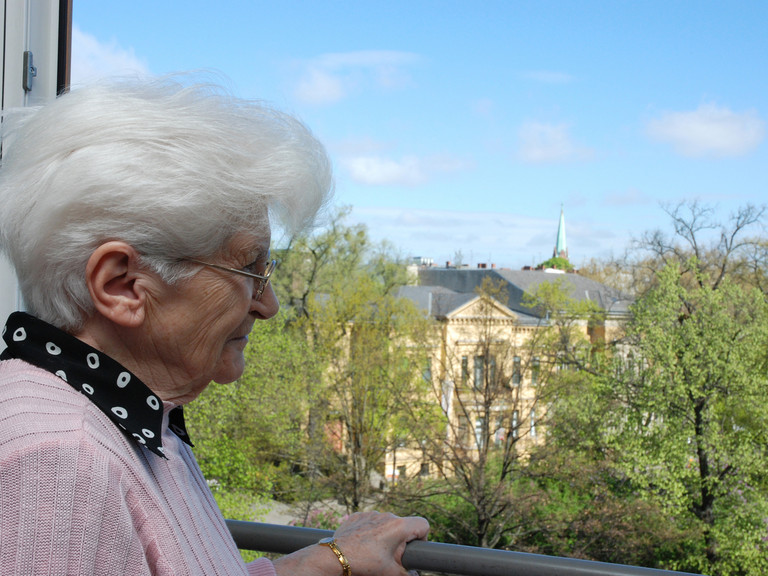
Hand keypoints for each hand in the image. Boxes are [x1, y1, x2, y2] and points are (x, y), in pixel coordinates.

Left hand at [271, 510, 428, 575]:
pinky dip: (370, 531)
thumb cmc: (365, 564)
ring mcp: (371, 514)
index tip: (411, 549)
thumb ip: (408, 575)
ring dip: (385, 534)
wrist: (335, 557)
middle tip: (390, 556)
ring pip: (386, 522)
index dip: (422, 538)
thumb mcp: (390, 573)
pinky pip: (370, 521)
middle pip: (403, 524)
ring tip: (374, 551)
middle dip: (400, 539)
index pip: (423, 524)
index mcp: (399, 526)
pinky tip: (363, 544)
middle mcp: (386, 515)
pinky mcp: (357, 516)